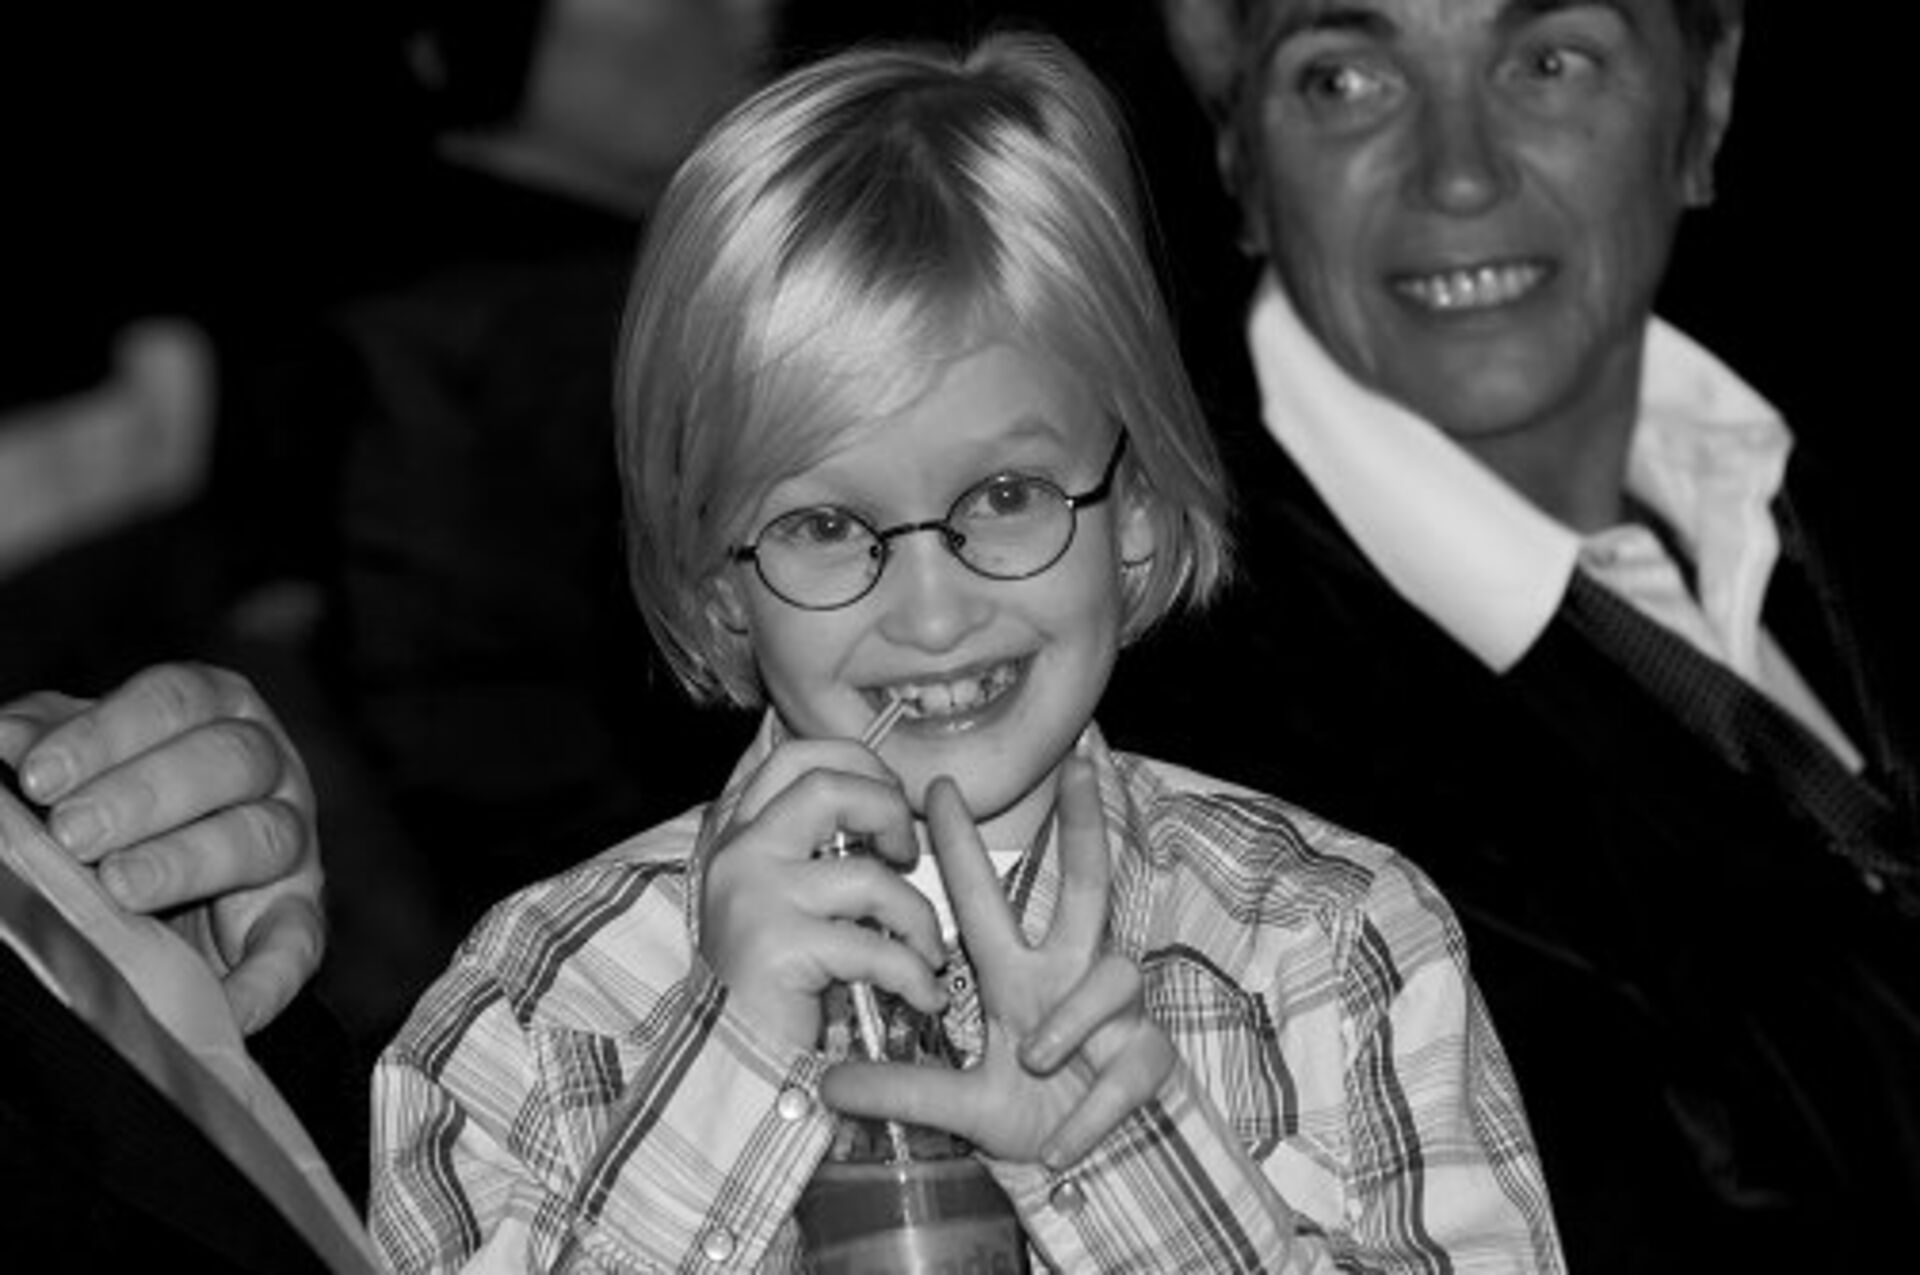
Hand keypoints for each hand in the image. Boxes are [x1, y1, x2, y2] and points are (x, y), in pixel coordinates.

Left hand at [0, 662, 324, 1032]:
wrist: (166, 888)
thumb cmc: (117, 804)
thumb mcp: (82, 761)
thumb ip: (46, 741)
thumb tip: (1, 738)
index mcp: (217, 710)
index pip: (176, 701)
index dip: (109, 733)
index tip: (39, 776)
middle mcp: (268, 767)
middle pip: (232, 759)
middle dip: (147, 793)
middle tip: (73, 832)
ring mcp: (292, 842)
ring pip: (264, 838)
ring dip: (190, 861)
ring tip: (120, 887)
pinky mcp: (298, 916)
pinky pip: (298, 944)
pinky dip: (267, 976)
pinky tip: (225, 1003)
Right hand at [699, 738, 946, 1050]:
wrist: (729, 1062)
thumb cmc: (770, 982)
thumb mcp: (780, 899)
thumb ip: (811, 849)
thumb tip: (885, 805)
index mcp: (736, 833)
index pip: (796, 756)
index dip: (858, 763)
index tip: (891, 798)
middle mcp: (738, 853)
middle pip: (828, 785)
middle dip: (889, 812)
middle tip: (908, 855)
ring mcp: (755, 895)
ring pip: (867, 875)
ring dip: (916, 915)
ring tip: (927, 950)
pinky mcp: (779, 946)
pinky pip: (874, 945)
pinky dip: (913, 972)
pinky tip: (922, 993)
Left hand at [821, 756, 1174, 1169]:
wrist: (1096, 1168)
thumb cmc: (1035, 1114)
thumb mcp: (963, 1106)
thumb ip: (903, 1091)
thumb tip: (828, 1084)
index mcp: (1018, 976)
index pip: (986, 900)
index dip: (962, 845)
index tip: (936, 786)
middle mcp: (1070, 975)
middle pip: (1088, 884)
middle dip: (1087, 825)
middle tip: (1078, 765)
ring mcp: (1117, 1012)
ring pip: (1112, 977)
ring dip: (1070, 1019)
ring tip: (1038, 1058)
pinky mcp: (1149, 1055)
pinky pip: (1126, 1066)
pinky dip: (1093, 1107)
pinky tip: (1064, 1142)